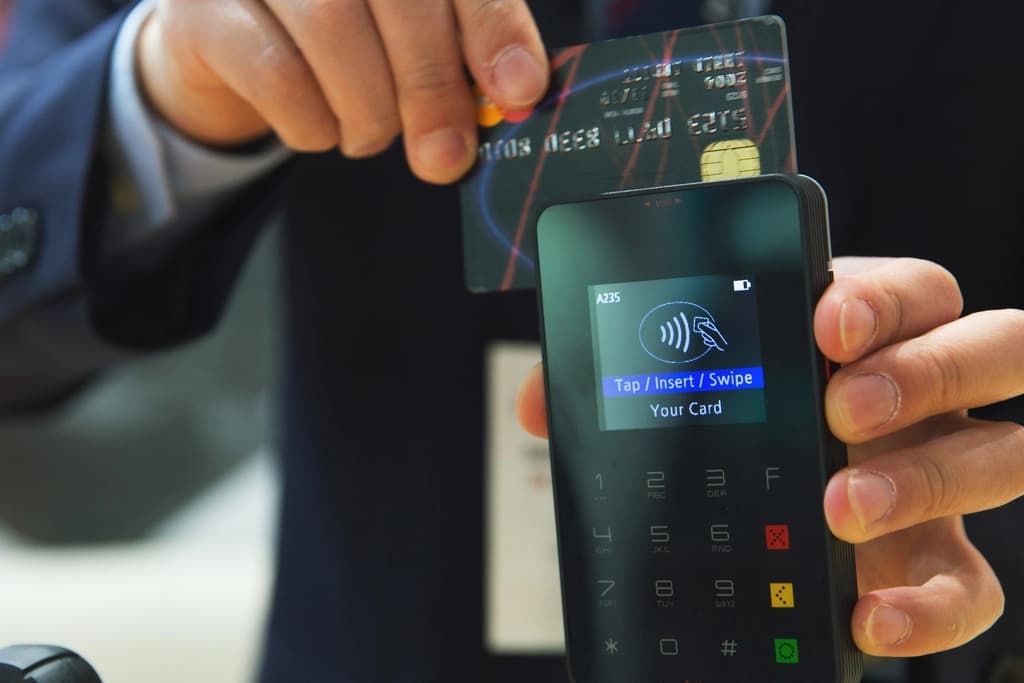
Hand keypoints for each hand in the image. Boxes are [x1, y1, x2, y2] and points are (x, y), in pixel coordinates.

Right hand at [136, 0, 548, 183]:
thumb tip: (515, 95)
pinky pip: (276, 75)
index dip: (492, 27)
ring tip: (371, 135)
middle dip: (433, 90)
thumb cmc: (341, 32)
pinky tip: (321, 131)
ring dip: (368, 113)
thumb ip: (460, 52)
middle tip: (445, 156)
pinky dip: (313, 124)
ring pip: (334, 33)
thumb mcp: (409, 34)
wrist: (232, 36)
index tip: (519, 91)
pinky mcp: (201, 7)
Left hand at [516, 256, 1023, 657]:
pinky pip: (975, 584)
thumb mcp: (674, 394)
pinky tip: (867, 616)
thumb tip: (538, 401)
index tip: (824, 321)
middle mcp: (920, 394)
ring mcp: (938, 473)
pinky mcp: (935, 562)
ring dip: (927, 477)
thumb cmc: (724, 431)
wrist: (752, 527)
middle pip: (991, 347)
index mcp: (861, 334)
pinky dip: (934, 607)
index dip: (883, 297)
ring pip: (1003, 455)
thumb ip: (612, 382)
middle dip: (923, 370)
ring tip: (839, 506)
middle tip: (839, 408)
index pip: (911, 287)